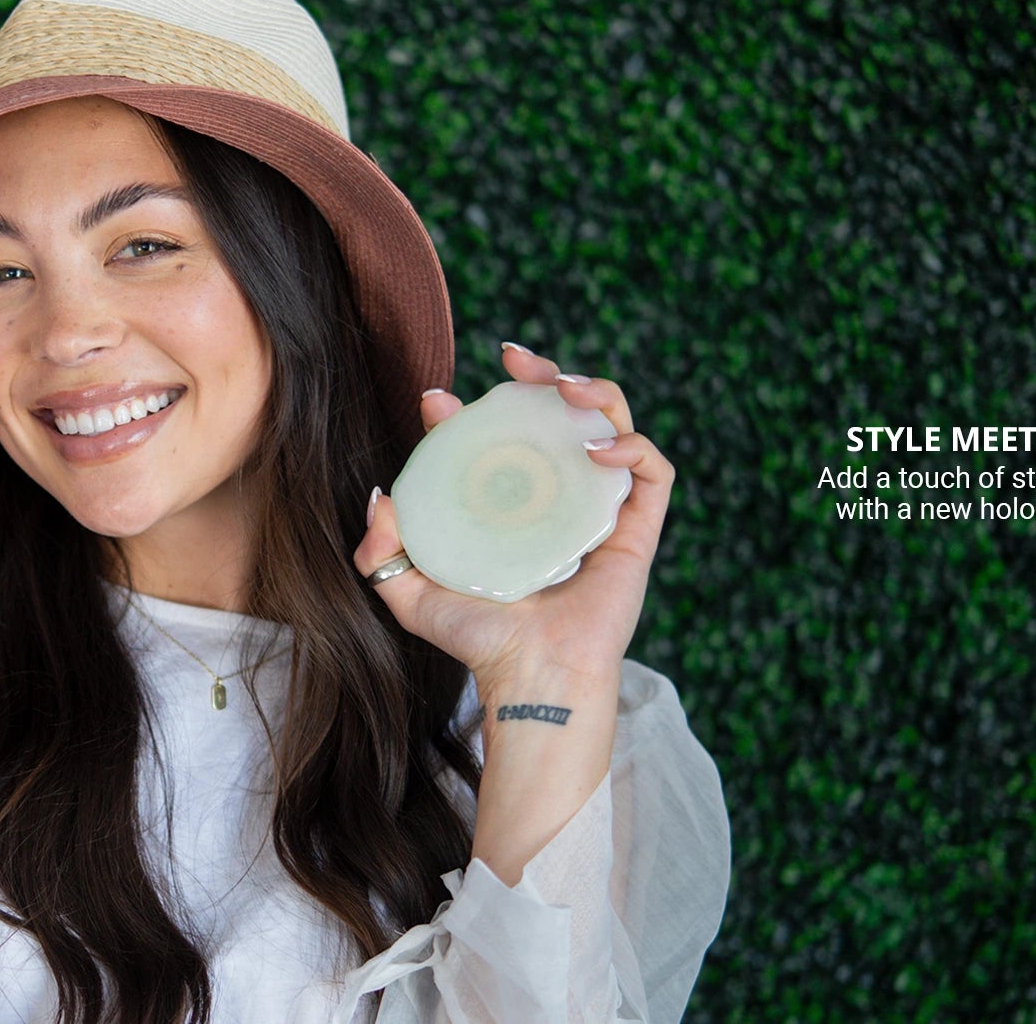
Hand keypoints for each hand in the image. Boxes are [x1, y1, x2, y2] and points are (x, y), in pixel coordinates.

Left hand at [352, 342, 675, 691]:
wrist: (529, 676)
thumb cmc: (479, 641)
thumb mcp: (411, 593)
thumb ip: (381, 552)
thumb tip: (381, 497)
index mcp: (518, 506)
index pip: (506, 437)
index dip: (477, 407)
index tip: (440, 401)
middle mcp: (563, 499)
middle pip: (567, 416)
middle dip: (546, 374)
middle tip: (515, 359)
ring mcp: (603, 510)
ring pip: (618, 427)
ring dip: (598, 393)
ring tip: (565, 387)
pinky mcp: (638, 530)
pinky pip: (654, 473)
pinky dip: (634, 446)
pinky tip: (596, 449)